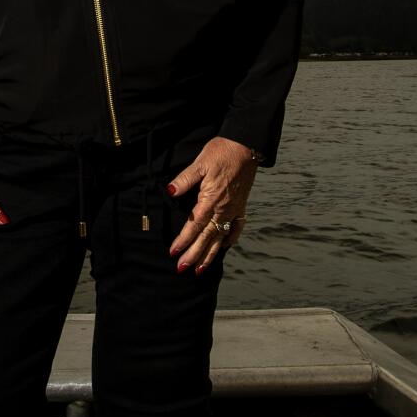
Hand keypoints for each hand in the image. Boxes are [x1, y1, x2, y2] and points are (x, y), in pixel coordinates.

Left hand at [166, 137, 257, 271]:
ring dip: (210, 254)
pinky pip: (236, 228)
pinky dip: (230, 239)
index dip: (184, 240)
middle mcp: (223, 209)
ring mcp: (234, 210)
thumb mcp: (200, 163)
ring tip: (200, 270)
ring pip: (221, 237)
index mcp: (211, 200)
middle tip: (182, 269)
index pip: (195, 225)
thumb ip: (185, 180)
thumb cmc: (221, 152)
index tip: (173, 252)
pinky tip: (224, 247)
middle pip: (207, 237)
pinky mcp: (241, 206)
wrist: (246, 147)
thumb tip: (170, 191)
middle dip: (194, 255)